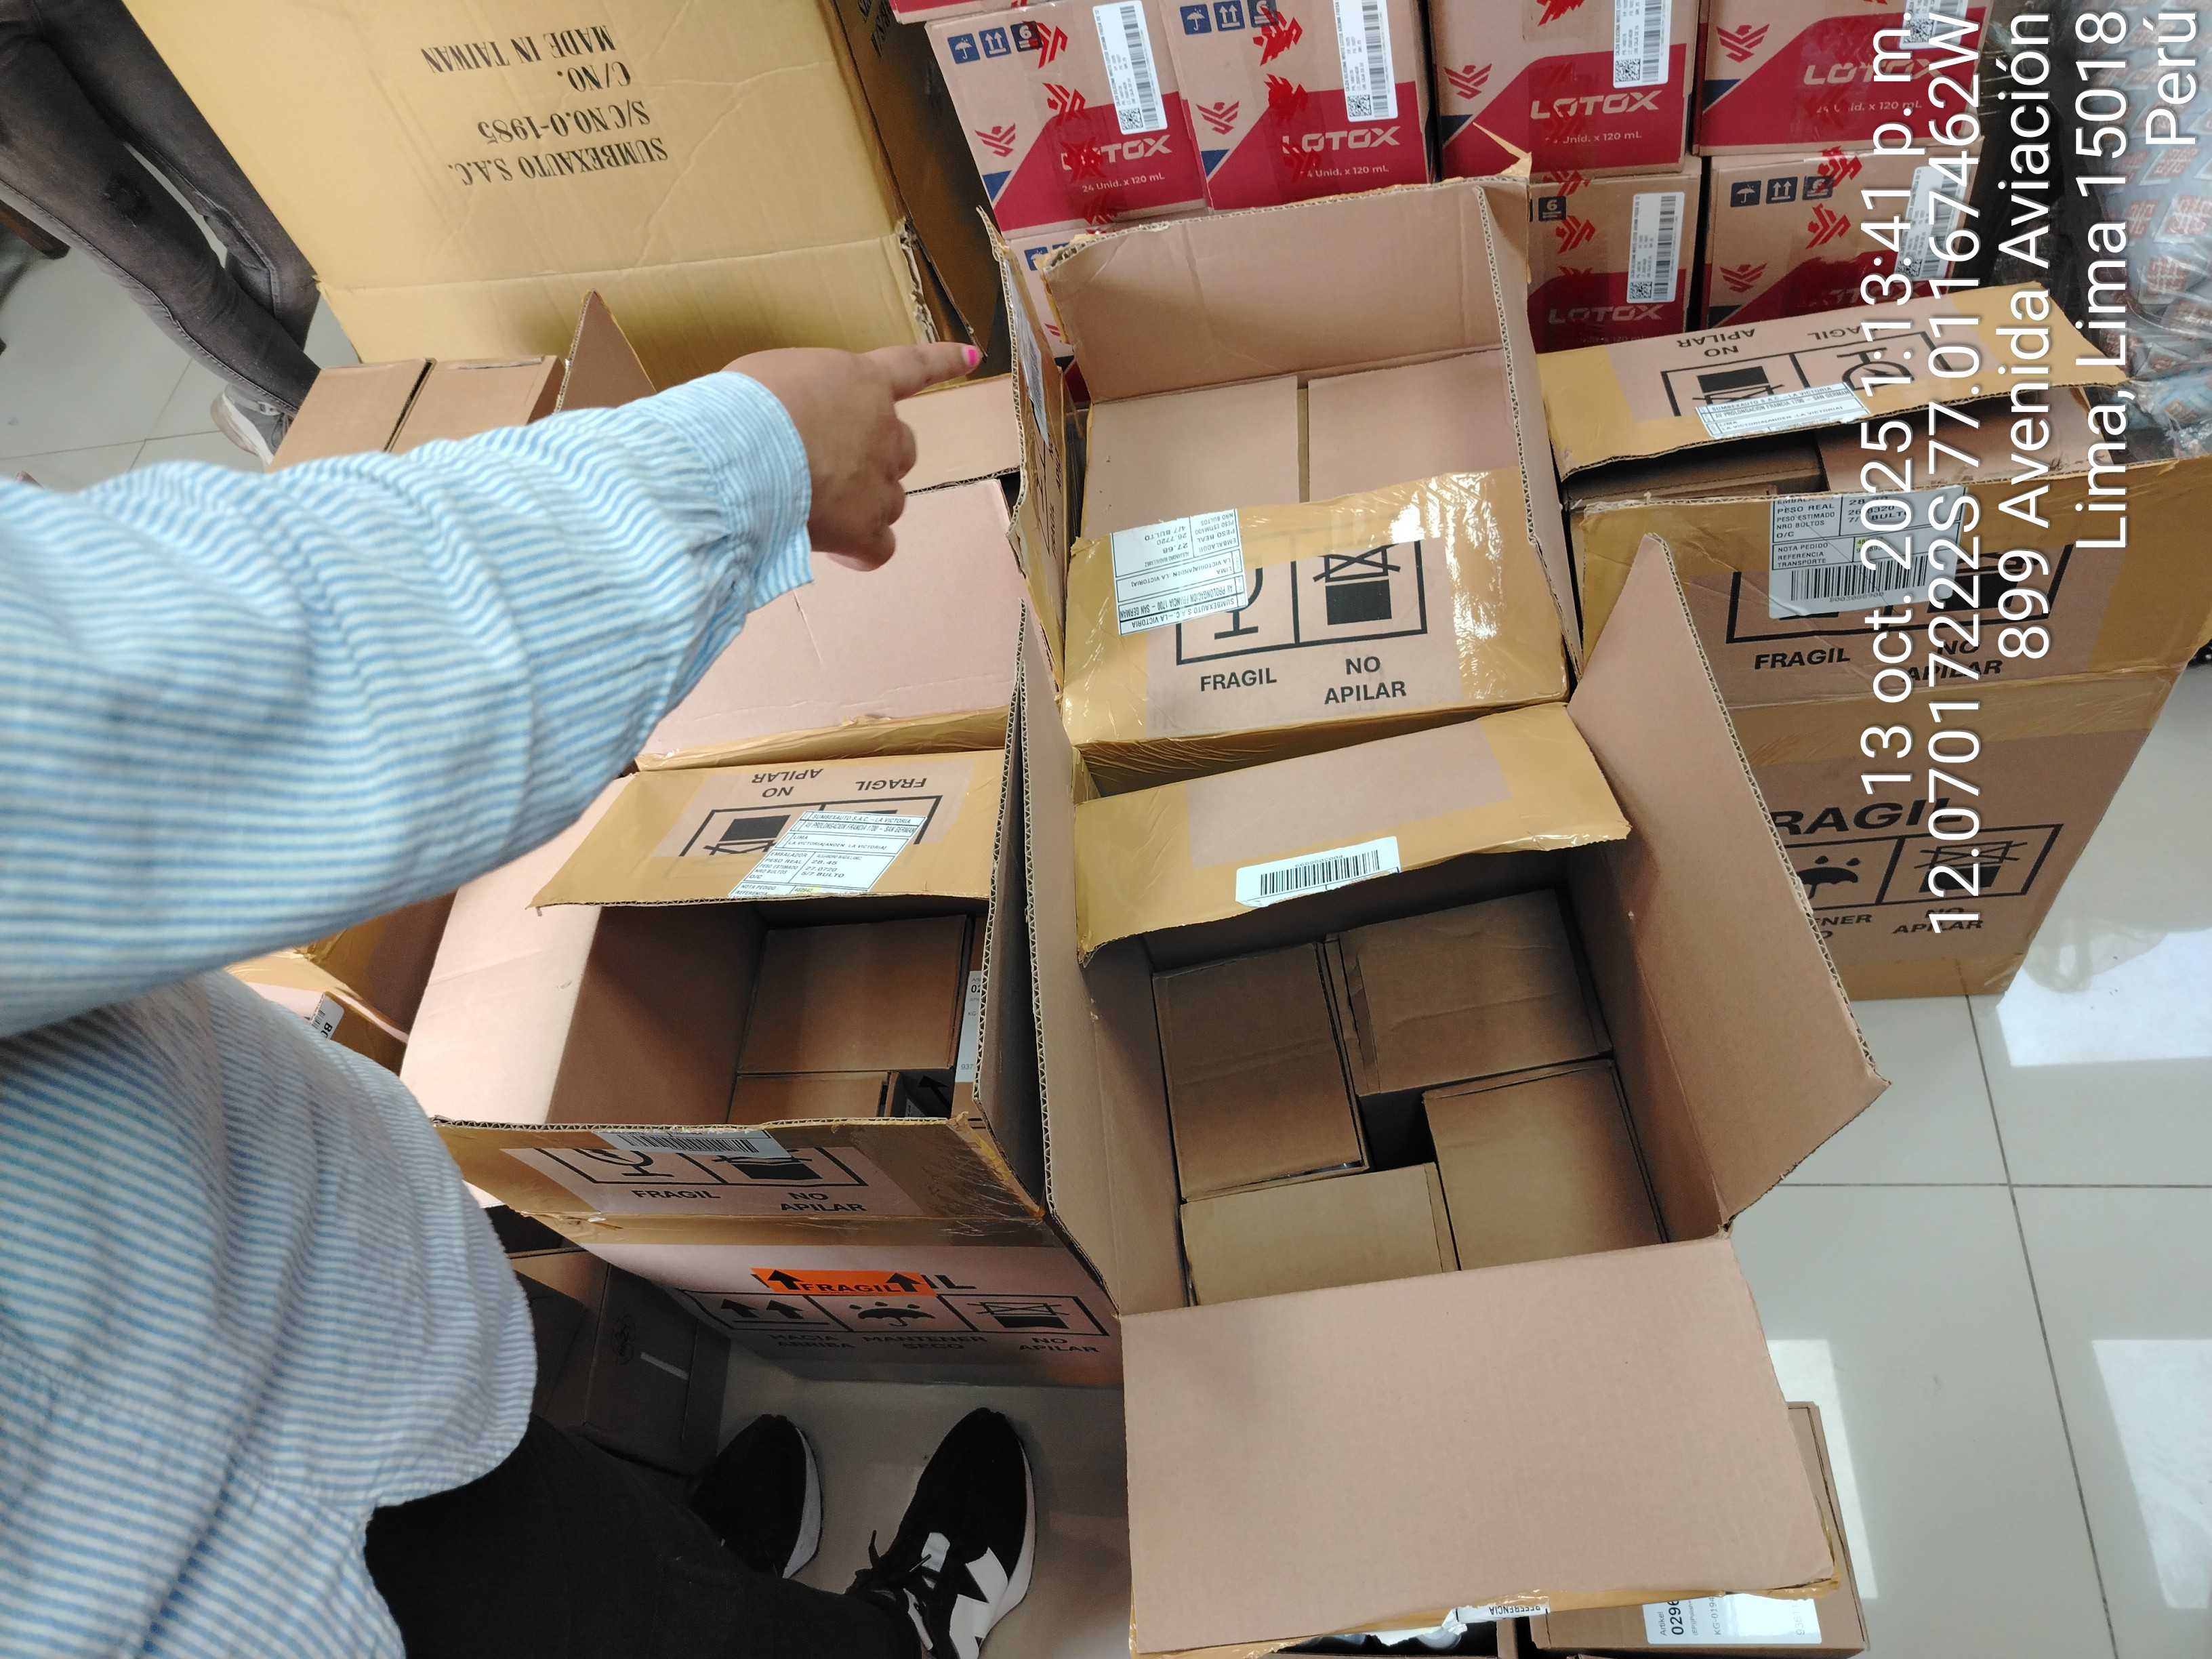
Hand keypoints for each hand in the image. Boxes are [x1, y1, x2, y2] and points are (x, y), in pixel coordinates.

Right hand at [729, 342, 979, 569]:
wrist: (741, 452)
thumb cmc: (741, 407)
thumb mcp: (772, 378)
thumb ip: (803, 397)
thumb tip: (793, 426)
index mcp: (860, 381)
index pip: (912, 367)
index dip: (943, 362)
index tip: (974, 357)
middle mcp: (882, 429)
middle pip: (902, 446)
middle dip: (875, 457)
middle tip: (828, 465)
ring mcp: (879, 480)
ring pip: (890, 499)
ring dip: (863, 504)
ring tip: (813, 506)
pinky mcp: (865, 527)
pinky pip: (879, 547)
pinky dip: (860, 549)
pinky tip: (836, 548)